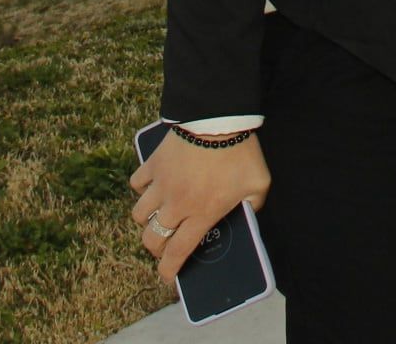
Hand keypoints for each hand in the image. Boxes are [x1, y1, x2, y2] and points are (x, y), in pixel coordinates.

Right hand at [130, 133, 270, 284]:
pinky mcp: (154, 164)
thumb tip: (247, 213)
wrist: (218, 117)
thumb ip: (254, 204)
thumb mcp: (258, 183)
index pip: (177, 252)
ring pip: (139, 214)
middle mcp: (176, 204)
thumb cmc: (241, 152)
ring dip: (146, 220)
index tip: (166, 277)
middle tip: (164, 245)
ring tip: (157, 216)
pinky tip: (152, 186)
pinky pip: (137, 182)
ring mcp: (161, 184)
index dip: (168, 270)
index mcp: (201, 213)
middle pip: (152, 239)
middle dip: (155, 248)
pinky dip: (141, 188)